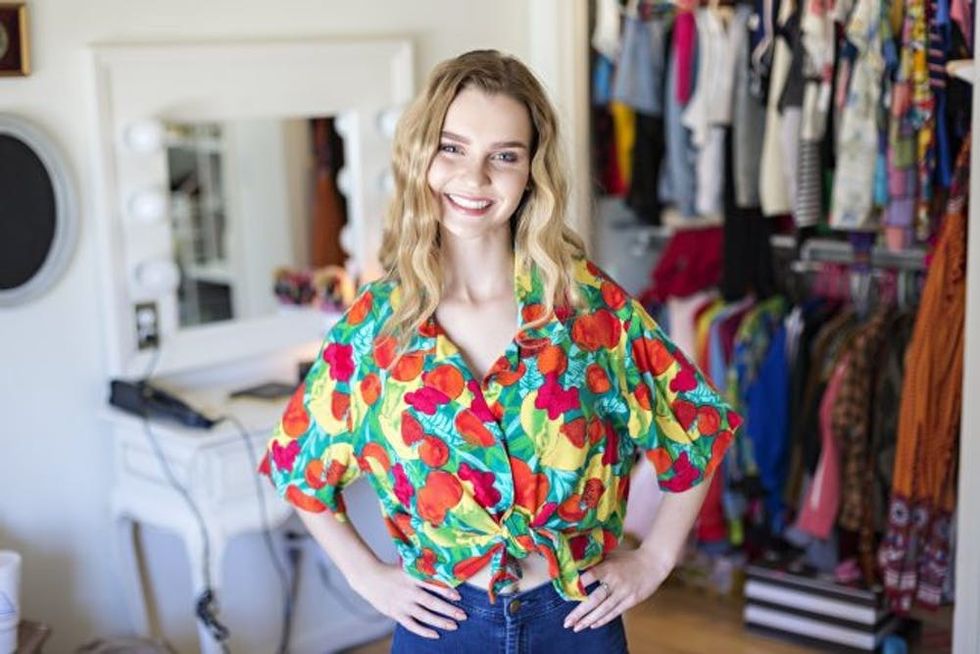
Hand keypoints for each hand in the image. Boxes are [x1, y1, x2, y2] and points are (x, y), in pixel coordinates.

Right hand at [349, 561, 467, 638]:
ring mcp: (402, 604)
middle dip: (449, 610)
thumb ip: (423, 573)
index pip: (432, 584)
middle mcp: (409, 592)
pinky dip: (424, 631)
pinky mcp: (396, 614)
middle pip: (432, 603)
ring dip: (440, 621)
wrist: (369, 577)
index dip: (446, 591)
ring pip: (425, 616)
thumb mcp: (407, 568)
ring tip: (454, 625)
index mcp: (413, 578)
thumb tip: (441, 576)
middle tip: (463, 615)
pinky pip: (412, 625)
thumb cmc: (391, 572)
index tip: (458, 596)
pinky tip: (436, 634)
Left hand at [562, 546, 672, 631]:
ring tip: (576, 627)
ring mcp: (623, 592)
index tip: (566, 593)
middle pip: (595, 599)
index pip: (591, 575)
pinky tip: (592, 625)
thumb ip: (595, 562)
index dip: (579, 584)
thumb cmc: (628, 558)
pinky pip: (615, 612)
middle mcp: (614, 581)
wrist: (653, 563)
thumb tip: (575, 566)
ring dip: (589, 620)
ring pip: (604, 609)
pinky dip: (603, 619)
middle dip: (579, 612)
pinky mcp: (631, 600)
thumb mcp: (611, 556)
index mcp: (608, 567)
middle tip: (567, 622)